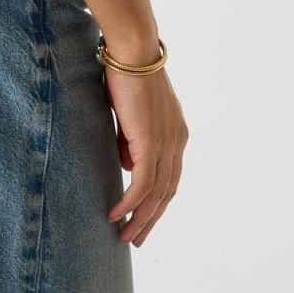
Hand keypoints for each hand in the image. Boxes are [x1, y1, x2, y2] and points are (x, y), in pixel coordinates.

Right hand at [103, 66, 188, 246]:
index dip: (157, 201)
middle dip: (151, 219)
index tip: (143, 218)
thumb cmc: (127, 74)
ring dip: (140, 219)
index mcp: (176, 134)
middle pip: (167, 193)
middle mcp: (177, 143)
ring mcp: (166, 145)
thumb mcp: (131, 114)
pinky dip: (130, 203)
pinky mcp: (150, 144)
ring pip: (156, 195)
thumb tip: (125, 165)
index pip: (169, 178)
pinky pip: (141, 184)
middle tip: (135, 239)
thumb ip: (130, 140)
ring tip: (125, 236)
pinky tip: (116, 214)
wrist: (133, 53)